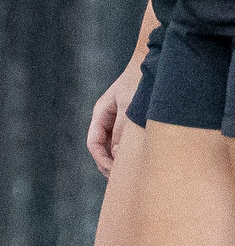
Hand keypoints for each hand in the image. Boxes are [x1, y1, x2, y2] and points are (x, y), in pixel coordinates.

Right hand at [88, 60, 143, 175]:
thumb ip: (121, 130)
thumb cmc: (138, 83)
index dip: (101, 160)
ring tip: (133, 174)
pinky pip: (126, 142)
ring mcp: (119, 120)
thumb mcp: (129, 107)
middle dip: (109, 165)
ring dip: (120, 160)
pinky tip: (142, 161)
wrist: (152, 65)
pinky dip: (130, 154)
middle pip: (102, 148)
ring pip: (114, 146)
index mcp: (100, 114)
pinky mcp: (132, 122)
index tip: (114, 173)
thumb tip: (116, 156)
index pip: (94, 144)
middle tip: (123, 180)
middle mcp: (107, 119)